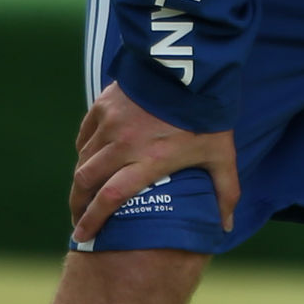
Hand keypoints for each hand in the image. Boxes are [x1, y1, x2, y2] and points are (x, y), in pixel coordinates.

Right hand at [70, 79, 238, 240]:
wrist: (193, 68)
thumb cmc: (209, 116)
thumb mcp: (222, 155)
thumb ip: (225, 191)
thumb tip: (226, 227)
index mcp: (150, 160)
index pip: (111, 198)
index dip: (92, 220)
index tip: (82, 235)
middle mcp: (124, 144)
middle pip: (86, 181)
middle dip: (77, 204)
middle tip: (77, 218)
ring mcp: (111, 123)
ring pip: (83, 159)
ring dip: (80, 180)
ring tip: (82, 194)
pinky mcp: (104, 105)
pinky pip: (85, 135)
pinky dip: (83, 151)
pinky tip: (88, 160)